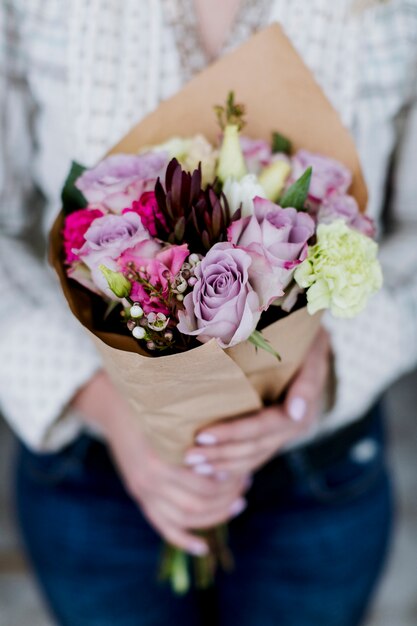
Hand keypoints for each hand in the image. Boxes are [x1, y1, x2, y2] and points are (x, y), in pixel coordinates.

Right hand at [72, 371, 248, 555]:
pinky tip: (204, 547)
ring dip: (216, 515)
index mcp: (160, 459)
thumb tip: (232, 447)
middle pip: (198, 504)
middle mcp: (149, 481)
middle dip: (227, 498)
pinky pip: (163, 527)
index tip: (244, 470)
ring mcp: (143, 492)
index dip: (228, 482)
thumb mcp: (171, 416)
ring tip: (238, 502)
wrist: (114, 408)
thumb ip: (195, 434)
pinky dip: (185, 540)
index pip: (204, 484)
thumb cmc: (150, 405)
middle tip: (245, 484)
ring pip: (186, 518)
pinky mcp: (140, 498)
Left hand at [184, 328, 331, 475]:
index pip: (264, 426)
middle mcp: (296, 423)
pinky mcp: (274, 432)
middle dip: (221, 453)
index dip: (233, 432)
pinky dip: (232, 464)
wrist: (309, 335)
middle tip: (189, 456)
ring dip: (223, 463)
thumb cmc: (303, 333)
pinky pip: (254, 455)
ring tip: (194, 465)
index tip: (202, 435)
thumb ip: (306, 380)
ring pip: (253, 456)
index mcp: (304, 405)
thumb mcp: (309, 347)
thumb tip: (295, 412)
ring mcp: (285, 430)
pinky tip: (211, 470)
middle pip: (256, 446)